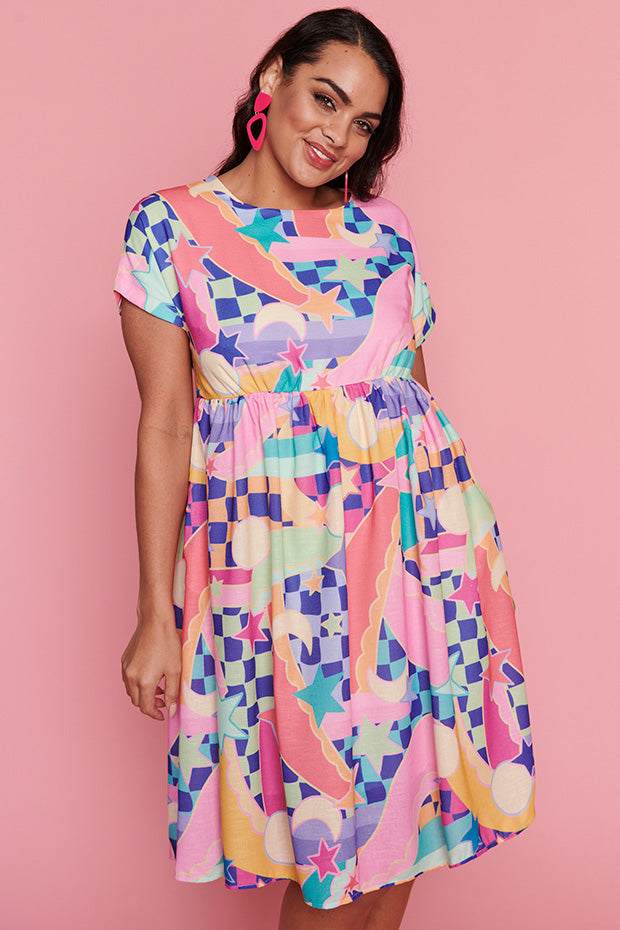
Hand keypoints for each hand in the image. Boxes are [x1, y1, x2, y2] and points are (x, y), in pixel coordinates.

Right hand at [121, 606, 181, 720]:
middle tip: (163, 700)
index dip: (155, 714)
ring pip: (131, 691)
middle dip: (149, 704)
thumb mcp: (175, 670)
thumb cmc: (167, 643)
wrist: (155, 621)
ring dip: (143, 694)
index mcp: (144, 682)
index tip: (163, 715)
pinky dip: (137, 683)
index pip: (145, 707)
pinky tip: (150, 676)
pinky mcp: (124, 660)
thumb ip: (173, 693)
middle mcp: (130, 677)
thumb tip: (171, 710)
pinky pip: (128, 679)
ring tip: (159, 688)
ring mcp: (125, 668)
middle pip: (137, 701)